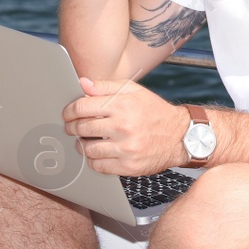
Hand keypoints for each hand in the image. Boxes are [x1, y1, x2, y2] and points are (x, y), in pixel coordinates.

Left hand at [63, 75, 187, 174]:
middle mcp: (123, 126)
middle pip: (81, 128)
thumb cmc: (155, 111)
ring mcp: (125, 148)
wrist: (180, 136)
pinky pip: (99, 166)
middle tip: (72, 128)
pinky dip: (93, 160)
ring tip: (85, 141)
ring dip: (81, 145)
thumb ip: (106, 86)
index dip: (69, 111)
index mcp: (122, 105)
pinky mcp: (128, 166)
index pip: (82, 107)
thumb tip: (82, 83)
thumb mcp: (134, 91)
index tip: (68, 114)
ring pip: (87, 149)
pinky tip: (97, 153)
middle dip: (72, 128)